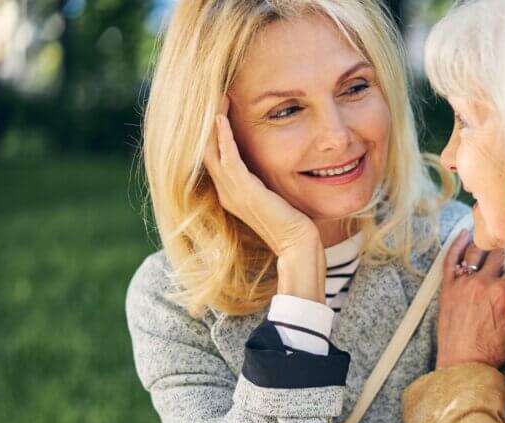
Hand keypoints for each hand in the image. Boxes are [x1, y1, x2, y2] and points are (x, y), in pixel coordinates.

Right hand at [204, 96, 319, 257]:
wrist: (297, 245)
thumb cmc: (292, 223)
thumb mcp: (273, 197)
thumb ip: (265, 182)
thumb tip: (272, 165)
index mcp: (231, 194)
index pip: (214, 157)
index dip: (213, 133)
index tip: (220, 108)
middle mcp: (227, 192)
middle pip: (207, 150)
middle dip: (209, 122)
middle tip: (214, 95)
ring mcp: (233, 193)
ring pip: (212, 151)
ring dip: (214, 123)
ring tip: (218, 98)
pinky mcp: (245, 192)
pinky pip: (228, 159)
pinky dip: (224, 138)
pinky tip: (221, 118)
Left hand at [436, 231, 504, 369]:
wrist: (463, 364)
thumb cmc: (492, 349)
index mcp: (504, 292)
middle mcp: (483, 282)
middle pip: (500, 252)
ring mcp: (463, 282)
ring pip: (477, 250)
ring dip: (487, 242)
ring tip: (493, 235)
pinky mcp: (448, 286)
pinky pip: (451, 258)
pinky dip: (458, 244)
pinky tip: (464, 234)